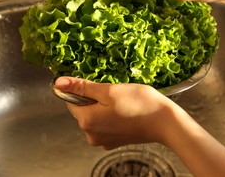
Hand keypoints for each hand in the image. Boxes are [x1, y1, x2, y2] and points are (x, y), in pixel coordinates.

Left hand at [54, 77, 175, 149]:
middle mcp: (91, 135)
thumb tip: (59, 83)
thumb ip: (82, 87)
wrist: (165, 122)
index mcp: (86, 121)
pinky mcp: (114, 141)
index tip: (100, 86)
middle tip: (115, 93)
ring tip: (123, 102)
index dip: (84, 89)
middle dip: (96, 98)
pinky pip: (106, 124)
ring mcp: (103, 140)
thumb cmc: (139, 104)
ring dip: (105, 106)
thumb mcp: (109, 90)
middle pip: (84, 109)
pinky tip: (126, 111)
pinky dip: (112, 116)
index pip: (71, 100)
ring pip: (96, 115)